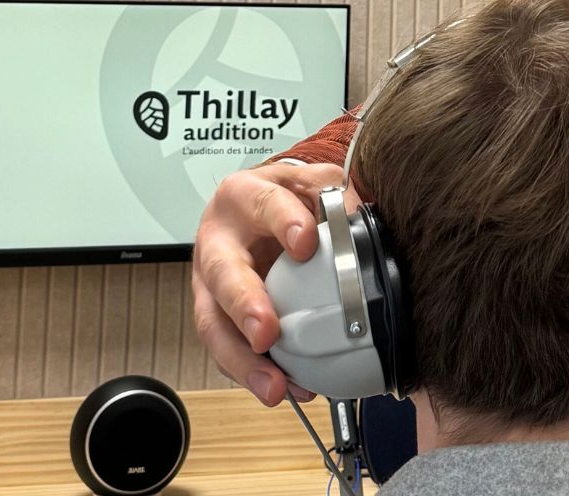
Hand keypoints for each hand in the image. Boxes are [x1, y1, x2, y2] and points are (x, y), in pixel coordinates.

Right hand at [191, 161, 359, 404]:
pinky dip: (253, 372)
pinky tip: (282, 388)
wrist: (255, 208)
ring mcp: (210, 282)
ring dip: (242, 359)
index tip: (306, 243)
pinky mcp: (216, 316)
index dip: (283, 222)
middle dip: (243, 305)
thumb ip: (334, 193)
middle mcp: (218, 240)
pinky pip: (228, 349)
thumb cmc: (285, 198)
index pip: (263, 204)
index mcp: (243, 196)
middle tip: (267, 333)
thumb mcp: (312, 181)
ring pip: (213, 324)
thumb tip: (358, 221)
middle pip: (222, 273)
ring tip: (274, 386)